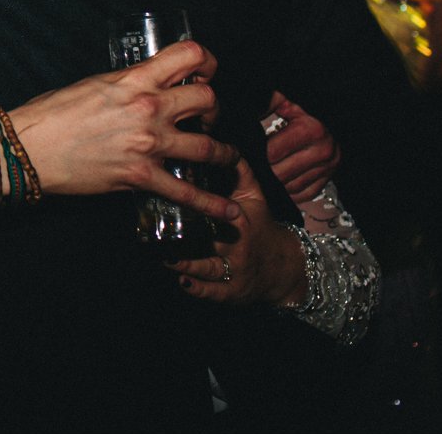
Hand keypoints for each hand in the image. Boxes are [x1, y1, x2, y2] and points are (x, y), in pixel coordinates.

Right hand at [11, 40, 239, 220]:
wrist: (29, 148)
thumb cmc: (54, 113)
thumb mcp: (95, 84)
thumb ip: (129, 82)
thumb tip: (148, 83)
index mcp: (135, 80)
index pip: (189, 56)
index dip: (207, 61)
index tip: (207, 73)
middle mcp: (148, 109)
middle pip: (208, 99)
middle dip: (215, 108)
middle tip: (209, 117)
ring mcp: (148, 145)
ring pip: (209, 146)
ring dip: (224, 153)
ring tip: (226, 157)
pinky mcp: (141, 177)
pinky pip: (186, 192)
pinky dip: (212, 203)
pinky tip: (229, 210)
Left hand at [168, 157, 308, 306]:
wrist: (283, 267)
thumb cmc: (261, 226)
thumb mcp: (255, 197)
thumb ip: (240, 172)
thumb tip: (224, 147)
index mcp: (239, 220)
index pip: (216, 209)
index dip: (195, 204)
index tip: (171, 194)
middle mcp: (237, 246)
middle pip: (209, 240)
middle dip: (185, 236)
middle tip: (158, 230)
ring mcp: (234, 271)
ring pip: (207, 268)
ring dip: (185, 264)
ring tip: (164, 257)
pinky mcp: (231, 293)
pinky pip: (212, 292)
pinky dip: (196, 287)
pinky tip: (182, 281)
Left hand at [261, 91, 337, 203]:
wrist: (338, 125)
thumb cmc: (307, 115)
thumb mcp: (290, 104)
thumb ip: (271, 102)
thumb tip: (252, 105)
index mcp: (312, 130)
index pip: (273, 152)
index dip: (259, 151)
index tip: (252, 148)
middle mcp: (322, 151)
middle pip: (280, 173)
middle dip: (265, 168)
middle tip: (256, 163)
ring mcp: (327, 168)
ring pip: (290, 186)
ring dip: (276, 182)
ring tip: (267, 171)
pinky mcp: (327, 180)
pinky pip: (303, 195)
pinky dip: (289, 191)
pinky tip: (281, 182)